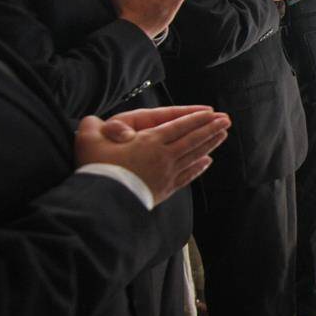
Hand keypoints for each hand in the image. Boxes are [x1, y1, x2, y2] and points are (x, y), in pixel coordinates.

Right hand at [75, 108, 230, 205]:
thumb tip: (91, 120)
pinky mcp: (165, 190)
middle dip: (211, 128)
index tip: (212, 113)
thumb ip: (92, 126)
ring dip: (210, 144)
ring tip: (222, 136)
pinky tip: (207, 162)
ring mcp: (167, 174)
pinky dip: (198, 168)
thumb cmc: (96, 169)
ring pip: (194, 156)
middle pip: (192, 139)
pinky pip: (187, 176)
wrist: (102, 203)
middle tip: (226, 121)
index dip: (196, 118)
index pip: (178, 126)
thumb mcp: (89, 140)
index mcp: (149, 141)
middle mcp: (163, 156)